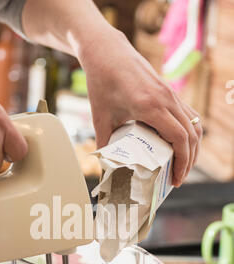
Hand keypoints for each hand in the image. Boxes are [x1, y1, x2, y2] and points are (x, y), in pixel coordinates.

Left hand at [79, 30, 202, 186]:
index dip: (181, 162)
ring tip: (182, 166)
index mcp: (150, 107)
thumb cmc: (102, 83)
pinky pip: (189, 115)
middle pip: (191, 135)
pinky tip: (180, 145)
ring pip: (194, 125)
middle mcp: (166, 99)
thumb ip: (104, 144)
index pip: (179, 138)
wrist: (106, 52)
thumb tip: (104, 167)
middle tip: (178, 179)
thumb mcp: (100, 118)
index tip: (175, 179)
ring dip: (193, 147)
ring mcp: (171, 94)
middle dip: (188, 161)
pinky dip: (189, 133)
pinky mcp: (170, 91)